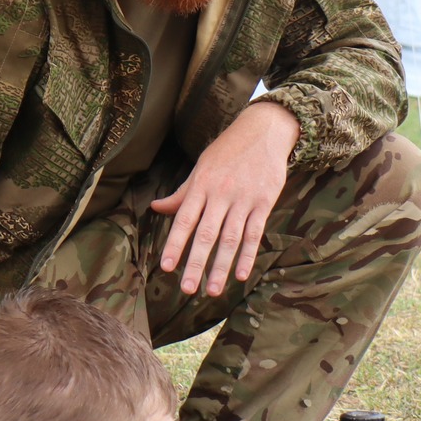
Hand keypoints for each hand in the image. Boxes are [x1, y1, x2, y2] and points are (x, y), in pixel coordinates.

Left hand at [152, 101, 299, 296]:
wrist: (264, 130)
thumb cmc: (228, 150)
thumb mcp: (201, 167)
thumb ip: (182, 193)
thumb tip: (156, 208)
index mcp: (201, 185)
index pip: (185, 219)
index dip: (175, 244)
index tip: (167, 267)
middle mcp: (221, 193)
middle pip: (207, 234)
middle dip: (197, 263)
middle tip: (187, 289)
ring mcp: (244, 199)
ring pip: (231, 238)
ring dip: (221, 266)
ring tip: (213, 290)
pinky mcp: (264, 203)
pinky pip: (255, 233)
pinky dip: (248, 255)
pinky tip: (241, 274)